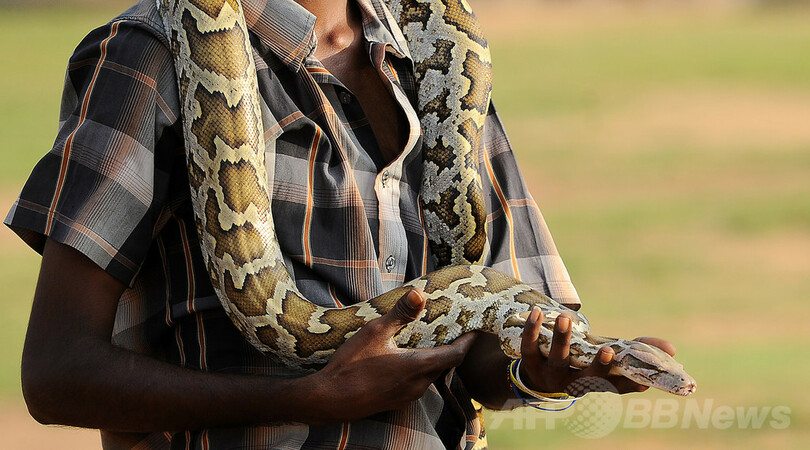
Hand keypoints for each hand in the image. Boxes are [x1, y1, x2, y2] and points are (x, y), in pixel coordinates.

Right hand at [308, 288, 475, 422]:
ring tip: (432, 340)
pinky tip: (408, 358)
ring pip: (431, 375)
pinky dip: (421, 369)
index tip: (476, 328)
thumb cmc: (351, 365)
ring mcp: (408, 396)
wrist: (329, 399)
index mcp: (418, 367)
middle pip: (445, 365)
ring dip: (435, 359)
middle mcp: (419, 385)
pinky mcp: (397, 401)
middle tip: (454, 329)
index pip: (456, 355)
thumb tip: (420, 293)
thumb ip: (400, 313)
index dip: (468, 341)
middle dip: (452, 348)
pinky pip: (418, 383)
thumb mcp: (375, 332)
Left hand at [519, 307, 676, 394]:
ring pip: (557, 360)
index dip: (630, 386)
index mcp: (596, 383)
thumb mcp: (608, 355)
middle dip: (598, 366)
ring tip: (566, 318)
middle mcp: (575, 383)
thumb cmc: (582, 362)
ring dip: (561, 340)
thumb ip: (637, 349)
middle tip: (608, 350)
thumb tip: (671, 348)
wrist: (539, 375)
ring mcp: (551, 374)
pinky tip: (536, 313)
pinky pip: (529, 348)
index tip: (645, 382)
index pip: (616, 387)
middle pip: (587, 377)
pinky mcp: (531, 362)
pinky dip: (532, 331)